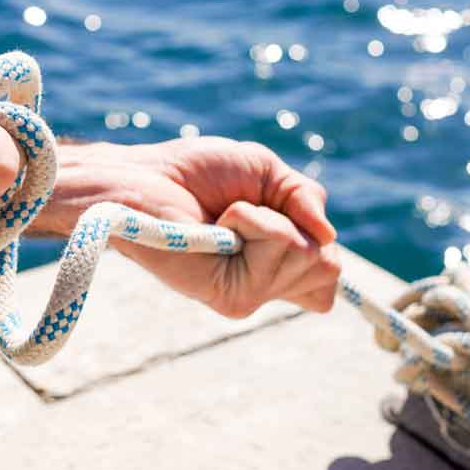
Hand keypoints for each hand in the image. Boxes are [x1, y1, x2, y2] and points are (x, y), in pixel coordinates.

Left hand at [37, 138, 340, 316]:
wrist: (140, 178)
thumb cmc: (192, 173)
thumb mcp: (266, 172)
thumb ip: (306, 198)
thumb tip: (329, 236)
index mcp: (273, 265)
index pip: (328, 282)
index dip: (318, 245)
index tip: (276, 217)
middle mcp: (264, 286)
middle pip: (328, 266)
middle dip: (294, 221)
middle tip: (243, 211)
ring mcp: (249, 294)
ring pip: (307, 255)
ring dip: (268, 217)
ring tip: (224, 217)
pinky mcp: (231, 297)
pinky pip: (281, 248)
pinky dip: (254, 220)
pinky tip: (219, 225)